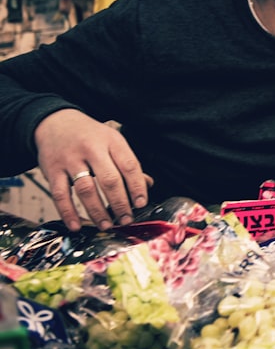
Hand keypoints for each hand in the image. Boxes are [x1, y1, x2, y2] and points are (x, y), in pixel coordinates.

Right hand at [34, 109, 147, 231]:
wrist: (55, 123)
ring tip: (106, 225)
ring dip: (97, 211)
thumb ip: (128, 163)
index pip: (129, 166)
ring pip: (86, 189)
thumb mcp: (112, 141)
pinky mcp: (52, 171)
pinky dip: (68, 213)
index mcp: (111, 141)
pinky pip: (60, 195)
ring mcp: (70, 160)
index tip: (141, 204)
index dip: (137, 187)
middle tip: (126, 219)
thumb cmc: (90, 136)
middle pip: (109, 179)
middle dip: (120, 203)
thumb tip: (147, 185)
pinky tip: (77, 225)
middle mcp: (92, 149)